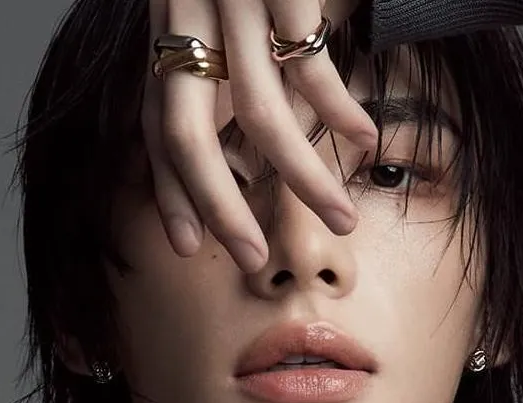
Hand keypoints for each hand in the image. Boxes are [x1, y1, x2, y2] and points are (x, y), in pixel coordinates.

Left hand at [143, 0, 377, 272]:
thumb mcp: (220, 27)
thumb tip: (241, 155)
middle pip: (187, 134)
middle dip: (219, 207)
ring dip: (304, 178)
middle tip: (252, 258)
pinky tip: (365, 142)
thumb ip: (222, 84)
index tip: (189, 245)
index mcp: (169, 39)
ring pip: (261, 113)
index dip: (170, 193)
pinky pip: (310, 64)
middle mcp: (188, 25)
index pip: (156, 131)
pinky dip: (340, 110)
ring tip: (341, 220)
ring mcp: (232, 6)